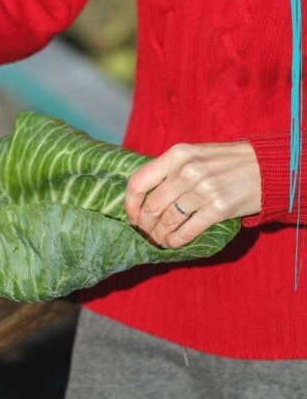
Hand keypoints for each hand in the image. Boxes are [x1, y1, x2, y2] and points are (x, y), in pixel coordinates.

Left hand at [124, 141, 260, 247]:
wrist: (267, 166)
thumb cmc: (226, 161)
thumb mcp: (194, 154)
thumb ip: (169, 169)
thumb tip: (142, 194)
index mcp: (177, 155)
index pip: (138, 182)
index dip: (130, 204)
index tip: (132, 216)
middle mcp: (188, 171)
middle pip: (152, 206)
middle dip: (144, 225)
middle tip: (145, 233)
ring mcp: (203, 190)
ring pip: (168, 221)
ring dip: (159, 235)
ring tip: (158, 240)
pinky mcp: (219, 208)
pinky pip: (187, 230)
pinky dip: (176, 241)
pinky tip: (172, 243)